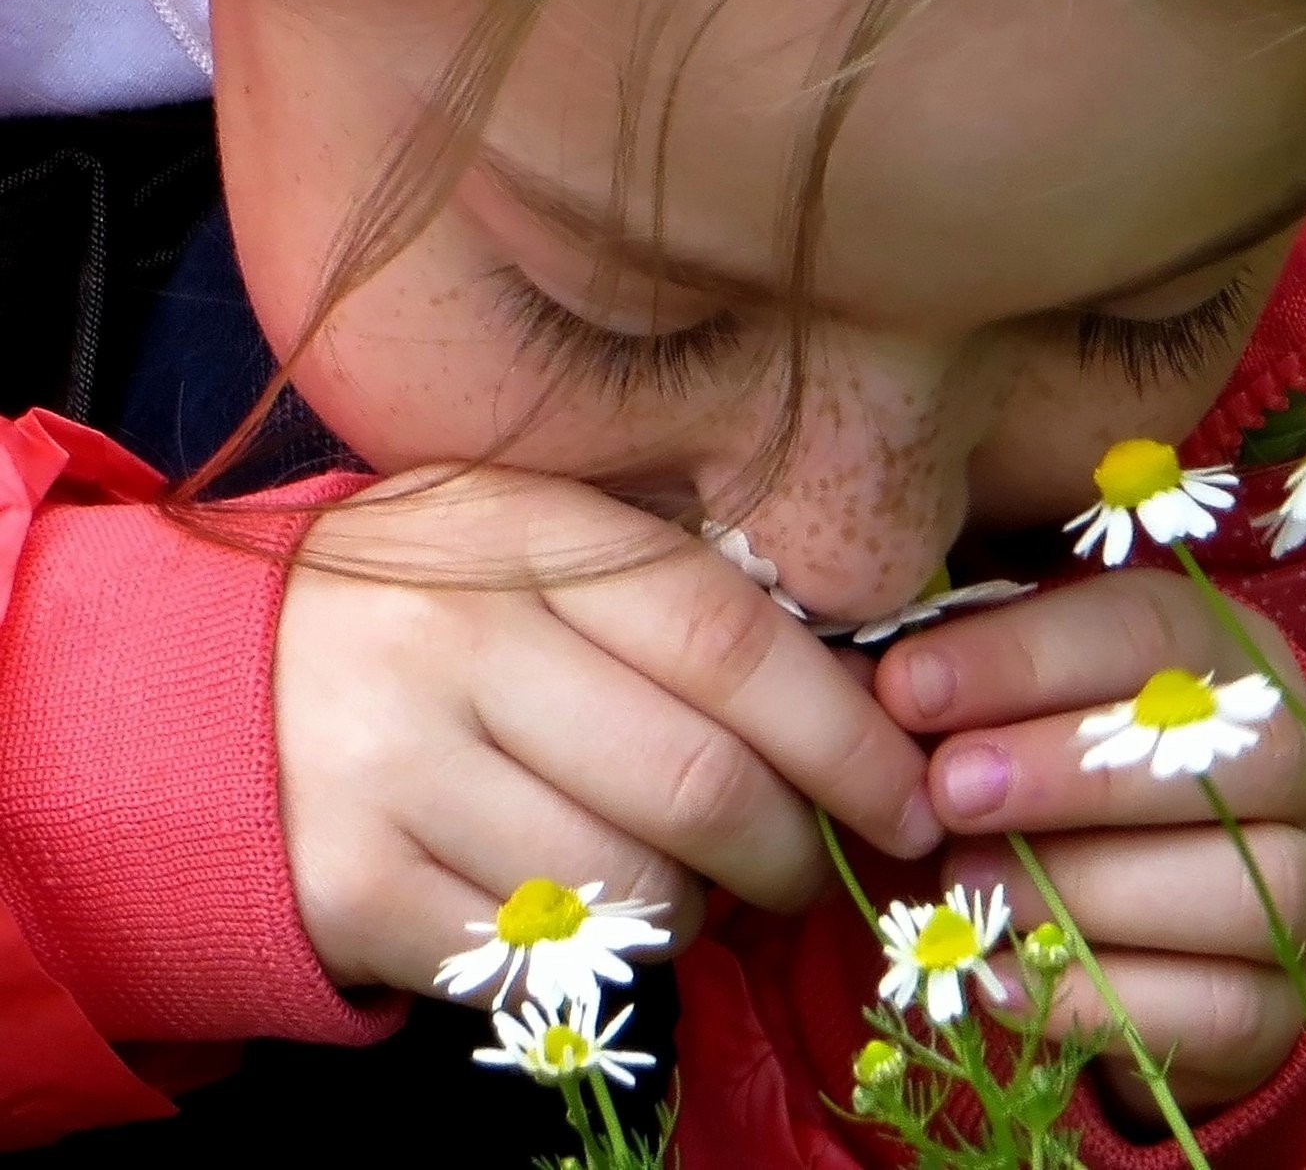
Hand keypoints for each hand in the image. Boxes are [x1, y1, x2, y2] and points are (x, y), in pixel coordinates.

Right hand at [275, 465, 938, 996]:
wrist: (202, 688)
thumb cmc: (438, 613)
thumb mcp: (547, 550)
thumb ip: (689, 601)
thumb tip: (875, 706)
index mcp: (526, 534)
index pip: (731, 641)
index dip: (847, 735)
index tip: (913, 798)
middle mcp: (451, 641)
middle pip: (695, 781)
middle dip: (794, 848)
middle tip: (816, 868)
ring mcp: (386, 767)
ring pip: (626, 886)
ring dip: (695, 911)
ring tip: (687, 883)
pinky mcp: (347, 886)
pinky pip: (537, 960)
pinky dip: (597, 958)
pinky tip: (591, 916)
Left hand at [874, 572, 1305, 1113]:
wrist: (1149, 937)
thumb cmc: (1062, 785)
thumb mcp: (1024, 707)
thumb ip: (972, 682)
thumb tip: (884, 686)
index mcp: (1235, 659)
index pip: (1154, 631)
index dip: (1029, 659)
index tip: (908, 688)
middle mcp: (1297, 768)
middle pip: (1227, 757)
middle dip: (1074, 774)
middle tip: (948, 793)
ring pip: (1239, 888)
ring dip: (1082, 889)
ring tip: (967, 889)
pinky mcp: (1279, 1008)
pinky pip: (1214, 1010)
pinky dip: (1095, 999)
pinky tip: (1000, 981)